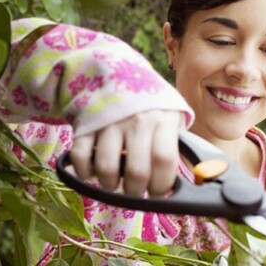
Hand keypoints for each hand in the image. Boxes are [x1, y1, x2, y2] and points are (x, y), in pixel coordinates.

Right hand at [69, 110, 184, 195]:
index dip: (162, 185)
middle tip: (135, 191)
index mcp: (162, 120)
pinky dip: (84, 172)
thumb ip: (177, 142)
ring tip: (114, 183)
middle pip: (137, 172)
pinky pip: (80, 157)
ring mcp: (109, 122)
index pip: (164, 160)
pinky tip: (93, 171)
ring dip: (110, 185)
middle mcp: (136, 121)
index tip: (157, 192)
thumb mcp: (172, 114)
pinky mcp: (86, 124)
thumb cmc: (150, 104)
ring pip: (106, 169)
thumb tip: (184, 178)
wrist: (118, 73)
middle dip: (136, 192)